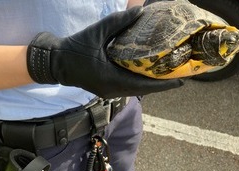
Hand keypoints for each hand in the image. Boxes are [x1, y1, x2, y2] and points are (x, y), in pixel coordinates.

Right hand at [27, 6, 183, 98]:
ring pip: (138, 89)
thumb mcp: (96, 33)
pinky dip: (142, 81)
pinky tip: (150, 72)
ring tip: (169, 74)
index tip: (182, 80)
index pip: (144, 85)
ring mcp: (111, 91)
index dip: (164, 84)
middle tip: (181, 74)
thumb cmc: (74, 49)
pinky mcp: (108, 88)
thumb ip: (118, 22)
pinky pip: (130, 87)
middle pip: (144, 89)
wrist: (56, 63)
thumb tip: (140, 12)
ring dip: (153, 83)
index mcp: (111, 79)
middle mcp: (113, 90)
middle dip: (163, 83)